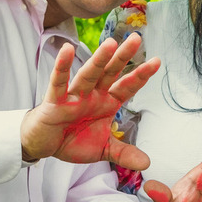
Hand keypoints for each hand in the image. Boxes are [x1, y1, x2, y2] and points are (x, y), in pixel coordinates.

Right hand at [20, 34, 160, 168]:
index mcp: (106, 102)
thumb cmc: (72, 139)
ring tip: (110, 44)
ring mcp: (74, 96)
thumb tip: (147, 164)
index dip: (141, 75)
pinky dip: (62, 67)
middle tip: (136, 38)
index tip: (157, 61)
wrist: (44, 144)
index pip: (127, 86)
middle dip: (123, 57)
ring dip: (99, 60)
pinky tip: (67, 50)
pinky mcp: (54, 101)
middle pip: (110, 73)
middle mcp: (93, 95)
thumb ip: (123, 153)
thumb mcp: (102, 149)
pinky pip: (59, 82)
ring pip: (89, 75)